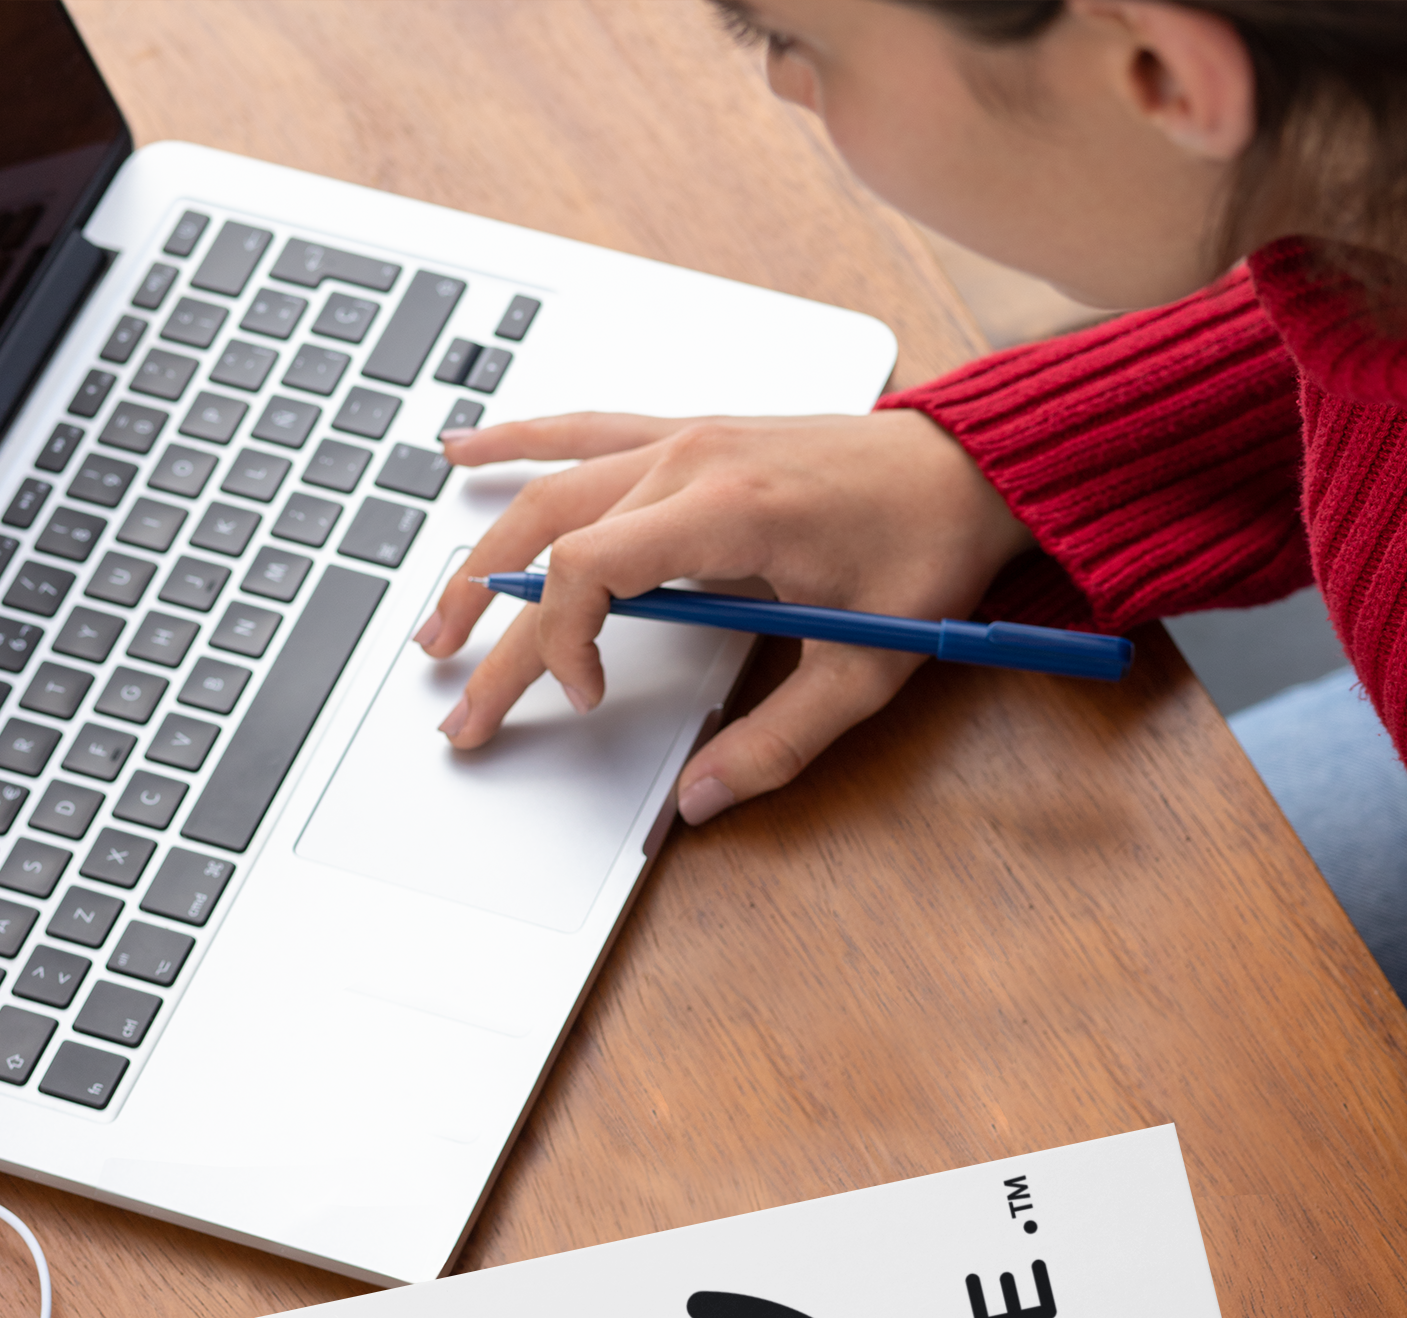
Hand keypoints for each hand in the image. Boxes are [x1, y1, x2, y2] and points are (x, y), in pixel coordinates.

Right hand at [414, 410, 1030, 822]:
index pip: (592, 566)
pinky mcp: (690, 435)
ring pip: (550, 487)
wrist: (969, 470)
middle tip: (456, 703)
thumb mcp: (867, 667)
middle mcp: (692, 460)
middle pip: (551, 539)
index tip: (585, 700)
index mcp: (729, 509)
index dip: (564, 641)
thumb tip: (703, 800)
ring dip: (482, 551)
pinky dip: (518, 440)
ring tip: (437, 619)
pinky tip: (461, 452)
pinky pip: (584, 428)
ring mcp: (684, 439)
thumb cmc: (925, 550)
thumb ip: (782, 740)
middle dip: (492, 627)